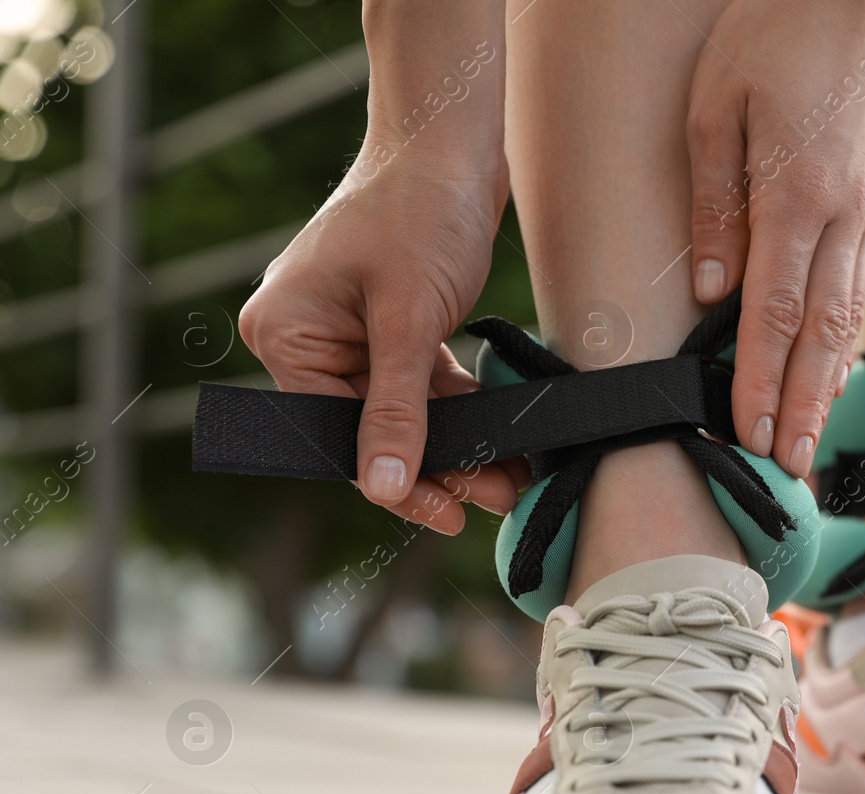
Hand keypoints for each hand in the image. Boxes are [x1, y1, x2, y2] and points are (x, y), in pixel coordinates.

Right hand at [241, 153, 526, 533]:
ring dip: (459, 444)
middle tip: (496, 497)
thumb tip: (380, 485)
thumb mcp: (407, 318)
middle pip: (371, 430)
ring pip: (405, 414)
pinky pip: (423, 385)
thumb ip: (395, 406)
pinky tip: (502, 436)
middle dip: (438, 466)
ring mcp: (349, 332)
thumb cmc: (419, 210)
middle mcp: (307, 337)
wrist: (453, 141)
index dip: (395, 481)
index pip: (336, 434)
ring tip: (512, 477)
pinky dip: (461, 409)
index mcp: (285, 334)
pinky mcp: (392, 325)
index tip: (449, 514)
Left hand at [686, 0, 864, 476]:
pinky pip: (857, 287)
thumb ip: (714, 203)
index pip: (775, 311)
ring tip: (811, 443)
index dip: (761, 381)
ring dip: (827, 386)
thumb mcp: (717, 108)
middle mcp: (842, 215)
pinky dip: (844, 340)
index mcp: (799, 195)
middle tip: (787, 468)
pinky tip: (832, 373)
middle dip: (801, 406)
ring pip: (847, 317)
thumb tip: (716, 291)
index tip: (748, 435)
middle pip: (820, 333)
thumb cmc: (772, 35)